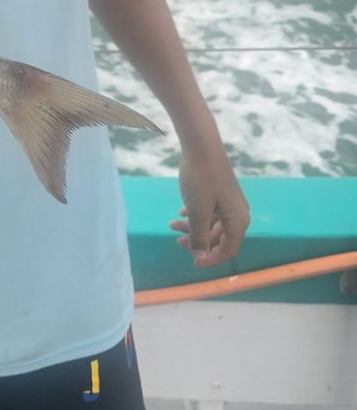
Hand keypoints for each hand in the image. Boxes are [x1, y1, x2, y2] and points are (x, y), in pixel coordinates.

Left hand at [171, 141, 249, 266]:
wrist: (202, 146)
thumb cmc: (201, 180)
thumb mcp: (198, 212)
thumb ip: (199, 237)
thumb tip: (199, 257)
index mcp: (237, 222)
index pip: (228, 250)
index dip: (210, 259)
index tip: (192, 262)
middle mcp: (238, 214)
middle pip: (219, 238)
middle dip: (197, 241)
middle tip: (177, 242)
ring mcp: (229, 203)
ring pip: (212, 224)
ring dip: (192, 227)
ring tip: (172, 225)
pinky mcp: (220, 193)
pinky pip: (210, 211)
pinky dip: (195, 215)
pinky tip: (180, 212)